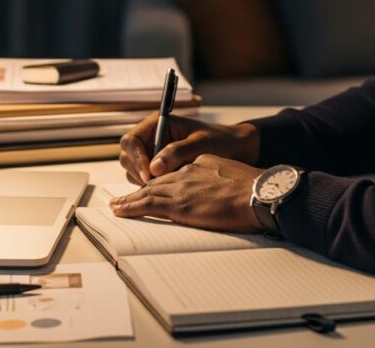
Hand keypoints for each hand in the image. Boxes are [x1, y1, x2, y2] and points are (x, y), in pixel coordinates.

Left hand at [110, 154, 262, 232]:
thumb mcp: (230, 173)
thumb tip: (213, 190)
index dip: (160, 181)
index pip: (174, 173)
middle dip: (140, 189)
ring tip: (117, 205)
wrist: (257, 194)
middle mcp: (186, 173)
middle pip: (156, 181)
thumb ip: (215, 178)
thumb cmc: (252, 188)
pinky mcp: (177, 205)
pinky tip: (121, 210)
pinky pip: (147, 205)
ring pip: (147, 192)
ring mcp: (180, 188)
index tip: (153, 187)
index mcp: (199, 164)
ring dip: (129, 199)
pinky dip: (131, 207)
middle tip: (124, 197)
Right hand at [119, 113, 258, 182]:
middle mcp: (152, 138)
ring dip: (145, 180)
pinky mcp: (159, 168)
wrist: (235, 149)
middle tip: (154, 185)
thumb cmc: (220, 140)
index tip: (149, 174)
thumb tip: (154, 168)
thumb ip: (177, 152)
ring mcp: (154, 154)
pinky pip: (146, 180)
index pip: (131, 140)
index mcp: (158, 123)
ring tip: (168, 186)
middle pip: (128, 156)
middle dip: (138, 172)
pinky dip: (153, 187)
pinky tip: (170, 190)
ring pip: (134, 171)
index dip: (136, 158)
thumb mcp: (201, 143)